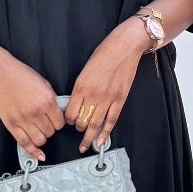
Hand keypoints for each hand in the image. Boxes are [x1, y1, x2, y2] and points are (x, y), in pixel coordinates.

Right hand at [0, 40, 65, 158]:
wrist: (0, 74)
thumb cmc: (21, 75)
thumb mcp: (44, 84)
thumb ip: (52, 100)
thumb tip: (58, 113)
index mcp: (47, 101)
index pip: (60, 123)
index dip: (59, 122)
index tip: (56, 120)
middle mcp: (36, 113)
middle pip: (51, 132)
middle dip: (50, 128)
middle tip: (46, 122)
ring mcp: (23, 120)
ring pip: (40, 140)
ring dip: (42, 137)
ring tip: (40, 130)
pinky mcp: (11, 125)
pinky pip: (25, 143)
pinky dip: (34, 151)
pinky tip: (40, 155)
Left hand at [69, 18, 152, 150]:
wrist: (124, 47)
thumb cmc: (103, 54)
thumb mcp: (85, 70)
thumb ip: (81, 87)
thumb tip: (77, 103)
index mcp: (81, 85)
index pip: (71, 111)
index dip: (68, 120)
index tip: (69, 121)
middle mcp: (93, 94)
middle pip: (82, 120)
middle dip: (78, 128)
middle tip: (78, 130)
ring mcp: (107, 98)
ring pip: (95, 124)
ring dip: (88, 136)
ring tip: (85, 145)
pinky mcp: (120, 99)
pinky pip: (111, 120)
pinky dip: (105, 133)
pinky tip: (100, 142)